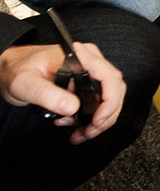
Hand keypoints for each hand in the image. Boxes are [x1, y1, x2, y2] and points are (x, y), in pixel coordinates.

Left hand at [0, 40, 125, 142]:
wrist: (12, 70)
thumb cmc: (18, 70)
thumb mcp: (26, 83)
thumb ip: (47, 94)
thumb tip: (73, 107)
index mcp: (81, 57)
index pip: (110, 78)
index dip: (109, 101)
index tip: (97, 120)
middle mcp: (91, 62)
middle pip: (115, 91)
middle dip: (105, 116)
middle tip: (87, 132)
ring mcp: (91, 73)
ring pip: (109, 100)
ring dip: (98, 121)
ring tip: (78, 133)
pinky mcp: (87, 84)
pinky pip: (99, 104)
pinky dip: (90, 120)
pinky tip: (73, 125)